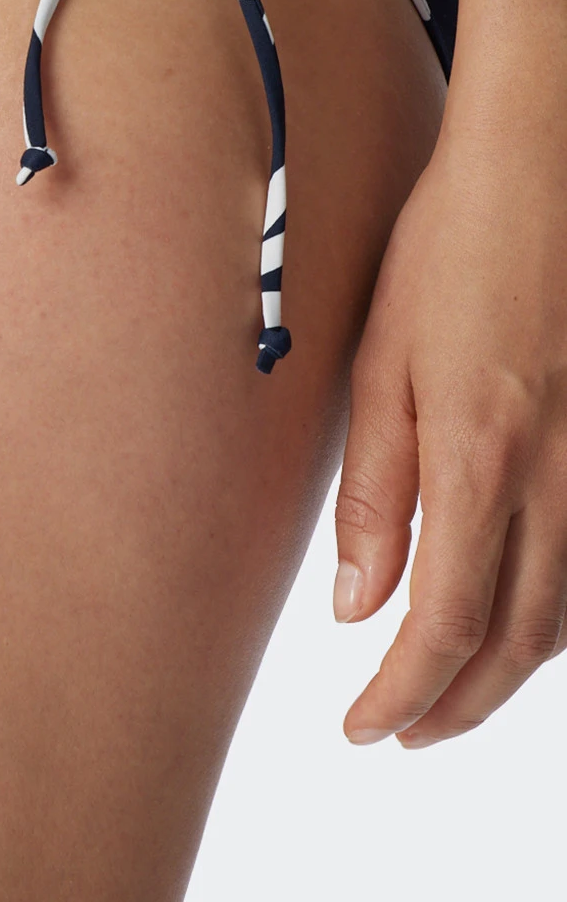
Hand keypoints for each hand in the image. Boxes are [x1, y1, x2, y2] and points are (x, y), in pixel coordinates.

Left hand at [334, 99, 566, 748]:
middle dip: (456, 707)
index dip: (401, 694)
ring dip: (506, 673)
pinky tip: (514, 620)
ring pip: (564, 614)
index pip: (443, 626)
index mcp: (480, 461)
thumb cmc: (451, 250)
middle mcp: (556, 479)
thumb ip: (372, 495)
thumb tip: (356, 609)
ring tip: (447, 695)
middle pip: (516, 643)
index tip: (360, 729)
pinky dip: (551, 616)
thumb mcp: (380, 365)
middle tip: (400, 734)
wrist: (546, 167)